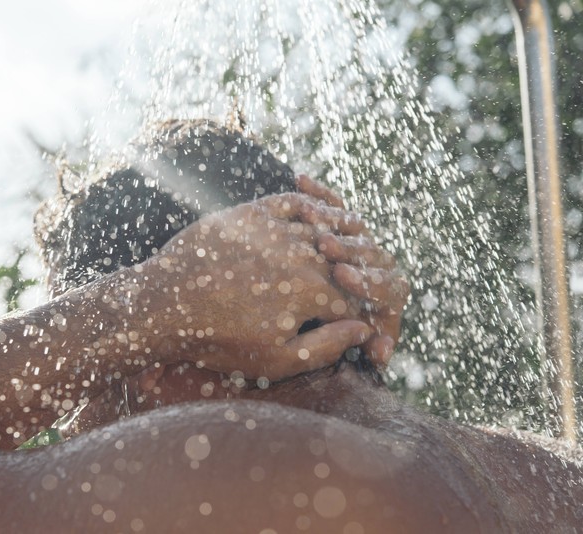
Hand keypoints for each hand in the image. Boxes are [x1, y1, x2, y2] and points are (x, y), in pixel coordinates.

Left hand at [147, 191, 372, 380]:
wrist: (161, 306)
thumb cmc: (217, 340)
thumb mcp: (275, 360)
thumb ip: (326, 346)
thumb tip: (363, 329)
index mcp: (312, 291)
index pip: (355, 298)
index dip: (362, 313)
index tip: (357, 323)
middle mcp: (300, 253)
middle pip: (343, 262)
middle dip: (353, 278)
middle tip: (350, 290)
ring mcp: (275, 229)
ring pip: (323, 229)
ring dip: (338, 242)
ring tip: (341, 256)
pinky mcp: (251, 214)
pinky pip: (293, 202)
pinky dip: (312, 206)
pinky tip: (316, 217)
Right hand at [297, 175, 409, 366]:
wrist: (240, 318)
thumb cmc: (279, 342)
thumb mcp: (295, 357)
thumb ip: (335, 351)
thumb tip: (376, 344)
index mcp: (376, 305)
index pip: (389, 290)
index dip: (368, 281)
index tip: (341, 276)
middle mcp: (367, 272)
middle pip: (372, 253)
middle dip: (350, 249)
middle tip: (327, 246)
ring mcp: (349, 247)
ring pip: (353, 227)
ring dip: (334, 221)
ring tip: (311, 216)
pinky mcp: (329, 227)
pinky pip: (330, 205)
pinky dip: (317, 194)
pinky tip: (299, 182)